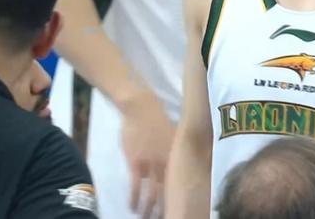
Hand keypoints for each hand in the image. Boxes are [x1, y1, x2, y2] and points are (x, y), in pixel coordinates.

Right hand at [121, 93, 175, 218]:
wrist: (141, 107)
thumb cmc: (157, 119)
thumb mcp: (174, 136)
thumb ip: (176, 154)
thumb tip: (178, 168)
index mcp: (179, 156)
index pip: (182, 184)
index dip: (180, 200)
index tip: (179, 210)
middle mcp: (168, 163)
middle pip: (168, 194)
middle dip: (164, 210)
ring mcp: (152, 163)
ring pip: (152, 195)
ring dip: (147, 209)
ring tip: (143, 217)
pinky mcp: (136, 162)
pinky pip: (136, 187)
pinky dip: (134, 199)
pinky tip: (132, 206)